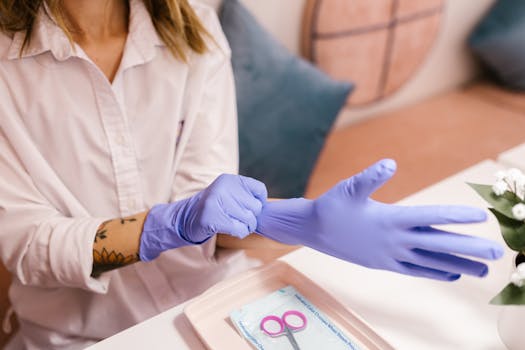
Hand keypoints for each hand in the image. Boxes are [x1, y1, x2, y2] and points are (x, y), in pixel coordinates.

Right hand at [140, 174, 266, 260]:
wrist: (185, 218)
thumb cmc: (213, 208)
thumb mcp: (228, 194)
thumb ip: (245, 196)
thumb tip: (266, 208)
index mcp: (229, 180)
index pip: (259, 190)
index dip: (260, 202)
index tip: (249, 208)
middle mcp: (223, 188)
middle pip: (256, 207)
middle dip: (251, 218)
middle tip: (239, 220)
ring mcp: (216, 202)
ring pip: (249, 220)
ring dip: (245, 227)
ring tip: (233, 224)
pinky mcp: (212, 218)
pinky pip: (239, 229)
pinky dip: (238, 233)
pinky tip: (229, 230)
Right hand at [256, 159, 503, 280]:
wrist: (312, 230)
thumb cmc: (331, 205)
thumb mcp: (349, 187)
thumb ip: (370, 176)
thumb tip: (390, 162)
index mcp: (389, 219)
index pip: (430, 217)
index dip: (456, 216)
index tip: (481, 217)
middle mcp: (394, 240)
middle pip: (438, 244)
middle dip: (468, 248)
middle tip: (496, 252)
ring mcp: (390, 255)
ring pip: (430, 262)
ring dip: (457, 265)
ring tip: (481, 271)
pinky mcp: (383, 264)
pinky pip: (415, 270)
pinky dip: (434, 272)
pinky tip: (450, 274)